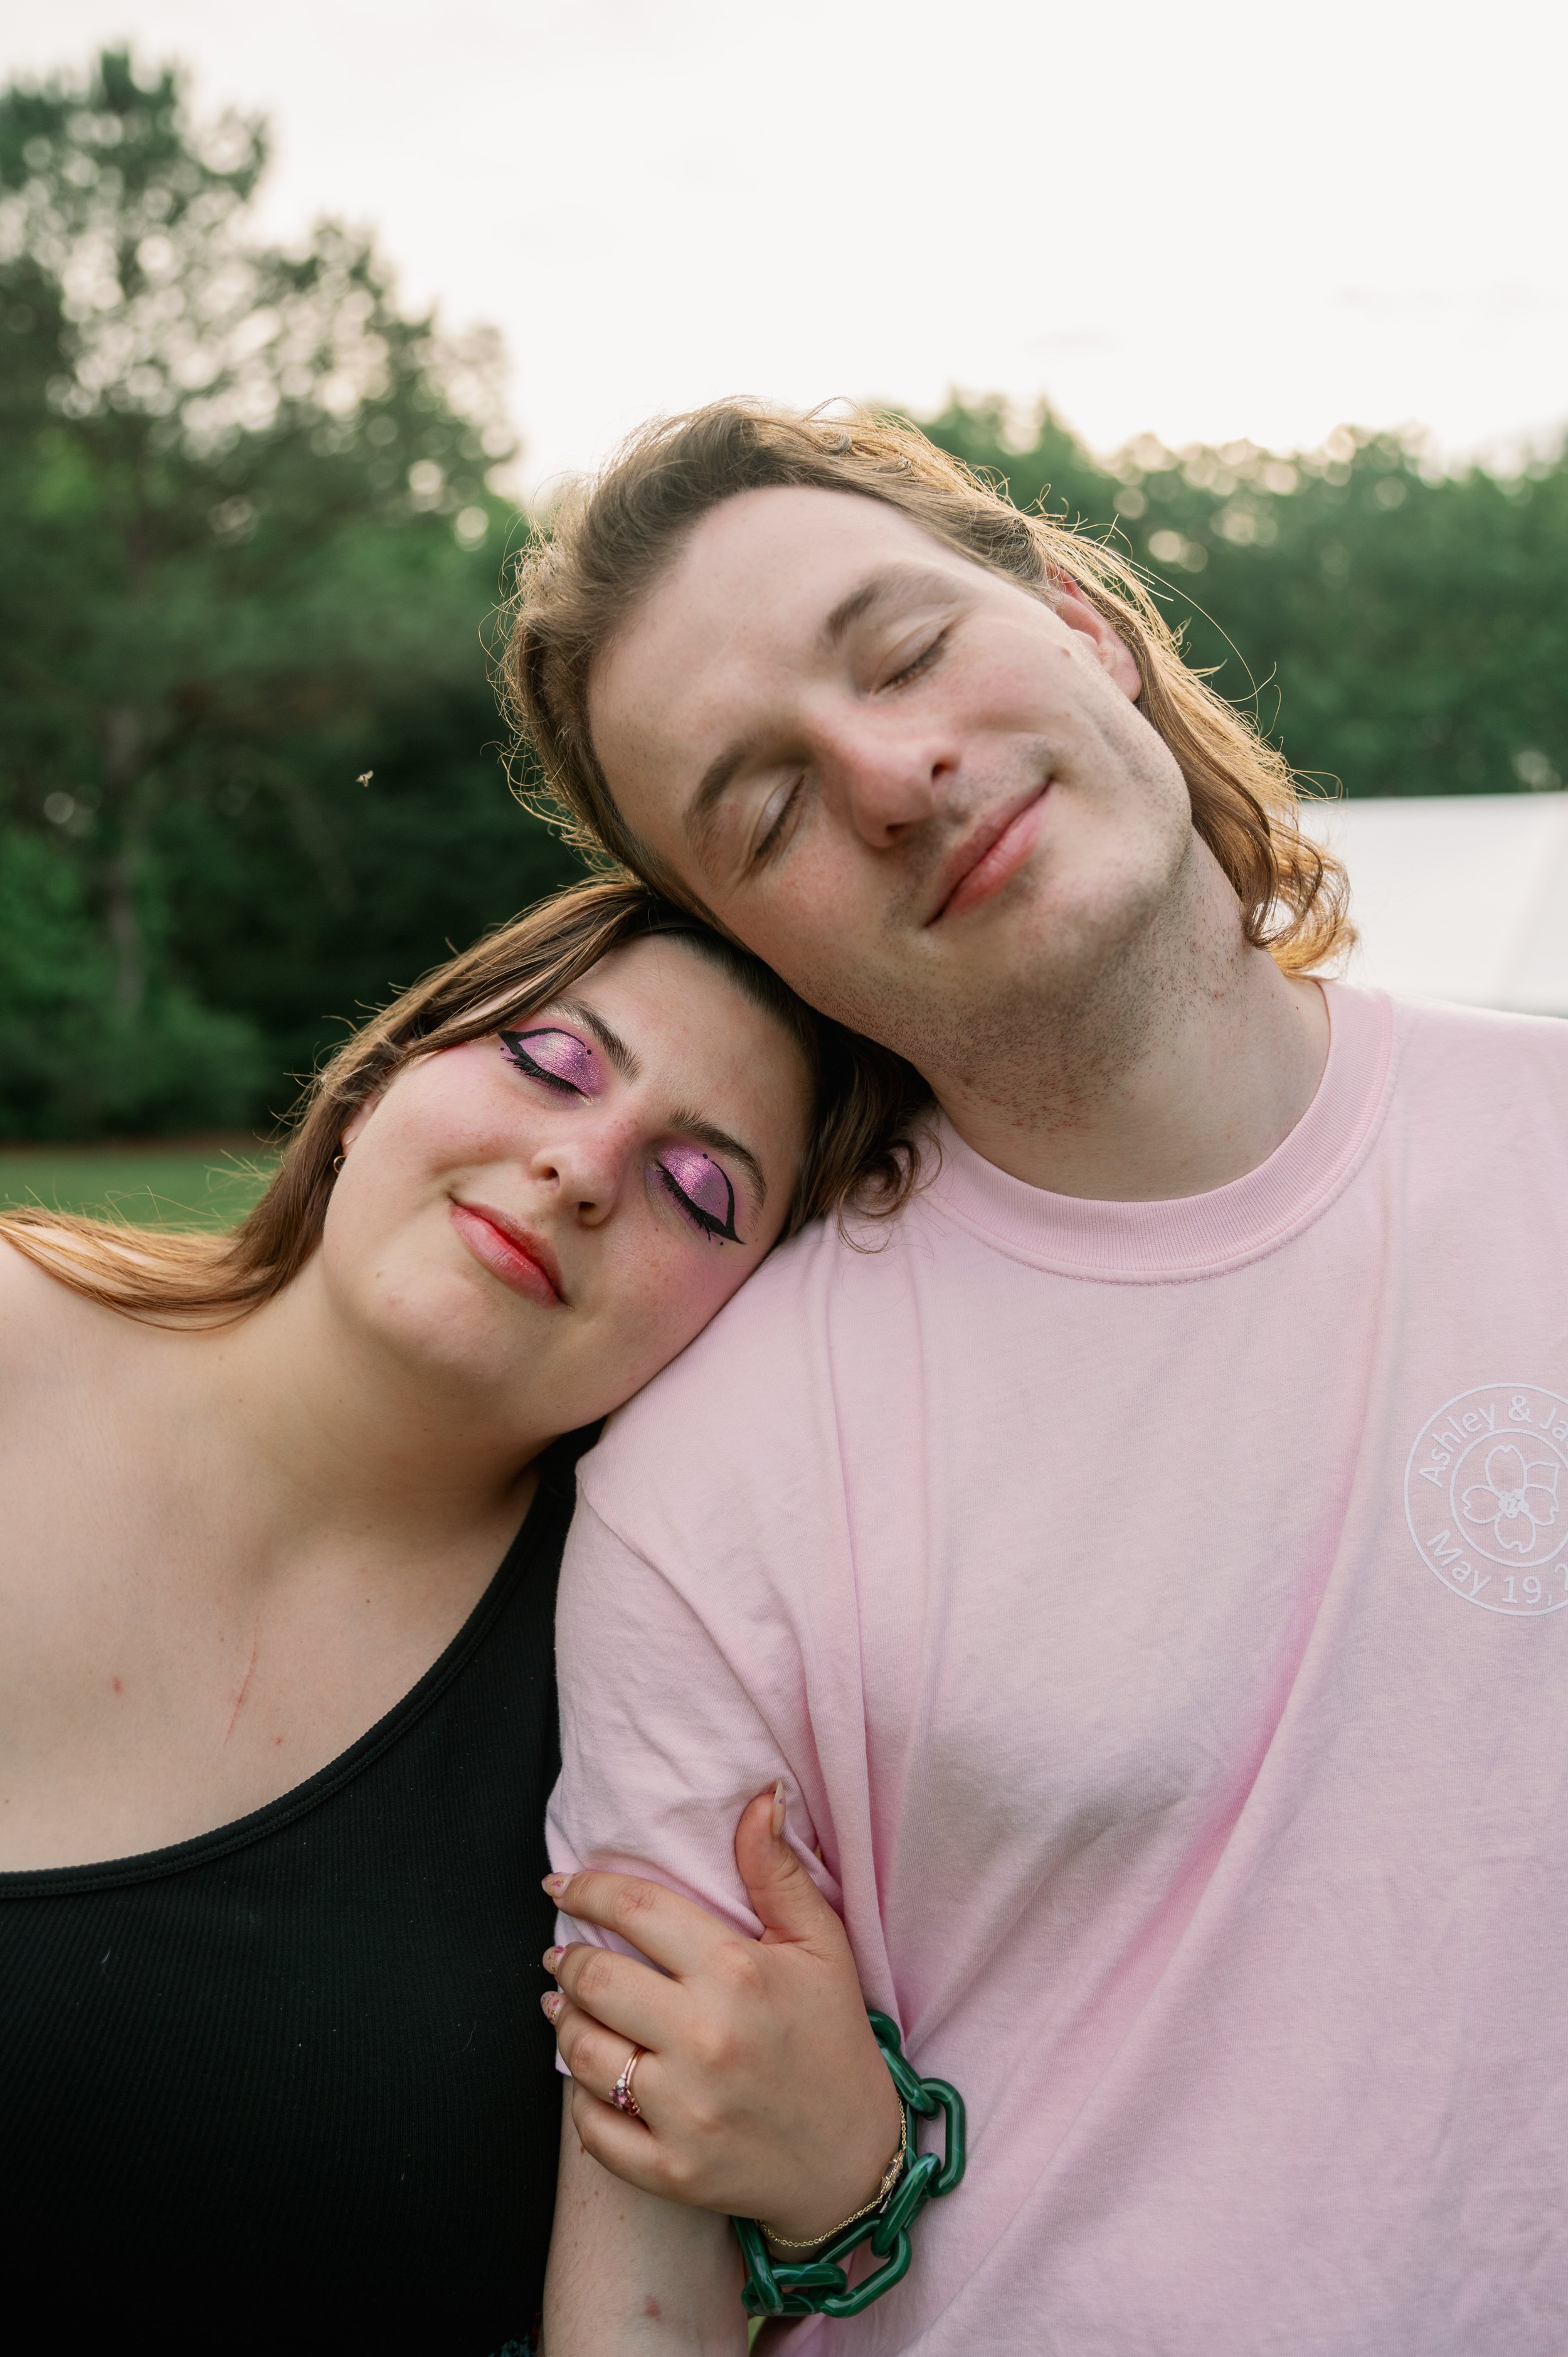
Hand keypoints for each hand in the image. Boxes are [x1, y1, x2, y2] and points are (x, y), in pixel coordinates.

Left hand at [542, 1784, 903, 2243]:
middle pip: (596, 1979)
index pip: (637, 1910)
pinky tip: (589, 2079)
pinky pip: (594, 2127)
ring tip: (566, 2008)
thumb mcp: (821, 1946)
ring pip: (583, 2052)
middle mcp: (705, 2038)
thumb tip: (761, 1795)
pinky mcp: (672, 2169)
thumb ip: (778, 1870)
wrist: (852, 2159)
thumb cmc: (832, 2040)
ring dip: (565, 2023)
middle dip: (569, 1958)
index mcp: (737, 1973)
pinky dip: (582, 2101)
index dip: (588, 1889)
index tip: (561, 1885)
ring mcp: (685, 2110)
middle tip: (564, 1954)